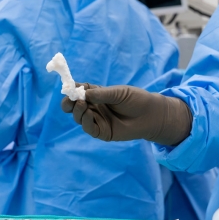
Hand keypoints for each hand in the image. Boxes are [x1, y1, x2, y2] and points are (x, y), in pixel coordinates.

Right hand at [60, 83, 192, 145]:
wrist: (150, 115)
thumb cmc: (135, 99)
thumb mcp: (117, 93)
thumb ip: (100, 94)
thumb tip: (82, 93)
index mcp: (96, 95)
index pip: (79, 91)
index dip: (72, 89)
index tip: (68, 87)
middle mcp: (94, 107)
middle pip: (74, 106)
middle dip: (68, 103)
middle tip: (70, 100)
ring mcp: (97, 120)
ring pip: (79, 117)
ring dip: (77, 111)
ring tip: (82, 104)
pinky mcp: (102, 132)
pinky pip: (89, 128)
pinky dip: (85, 121)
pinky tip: (89, 114)